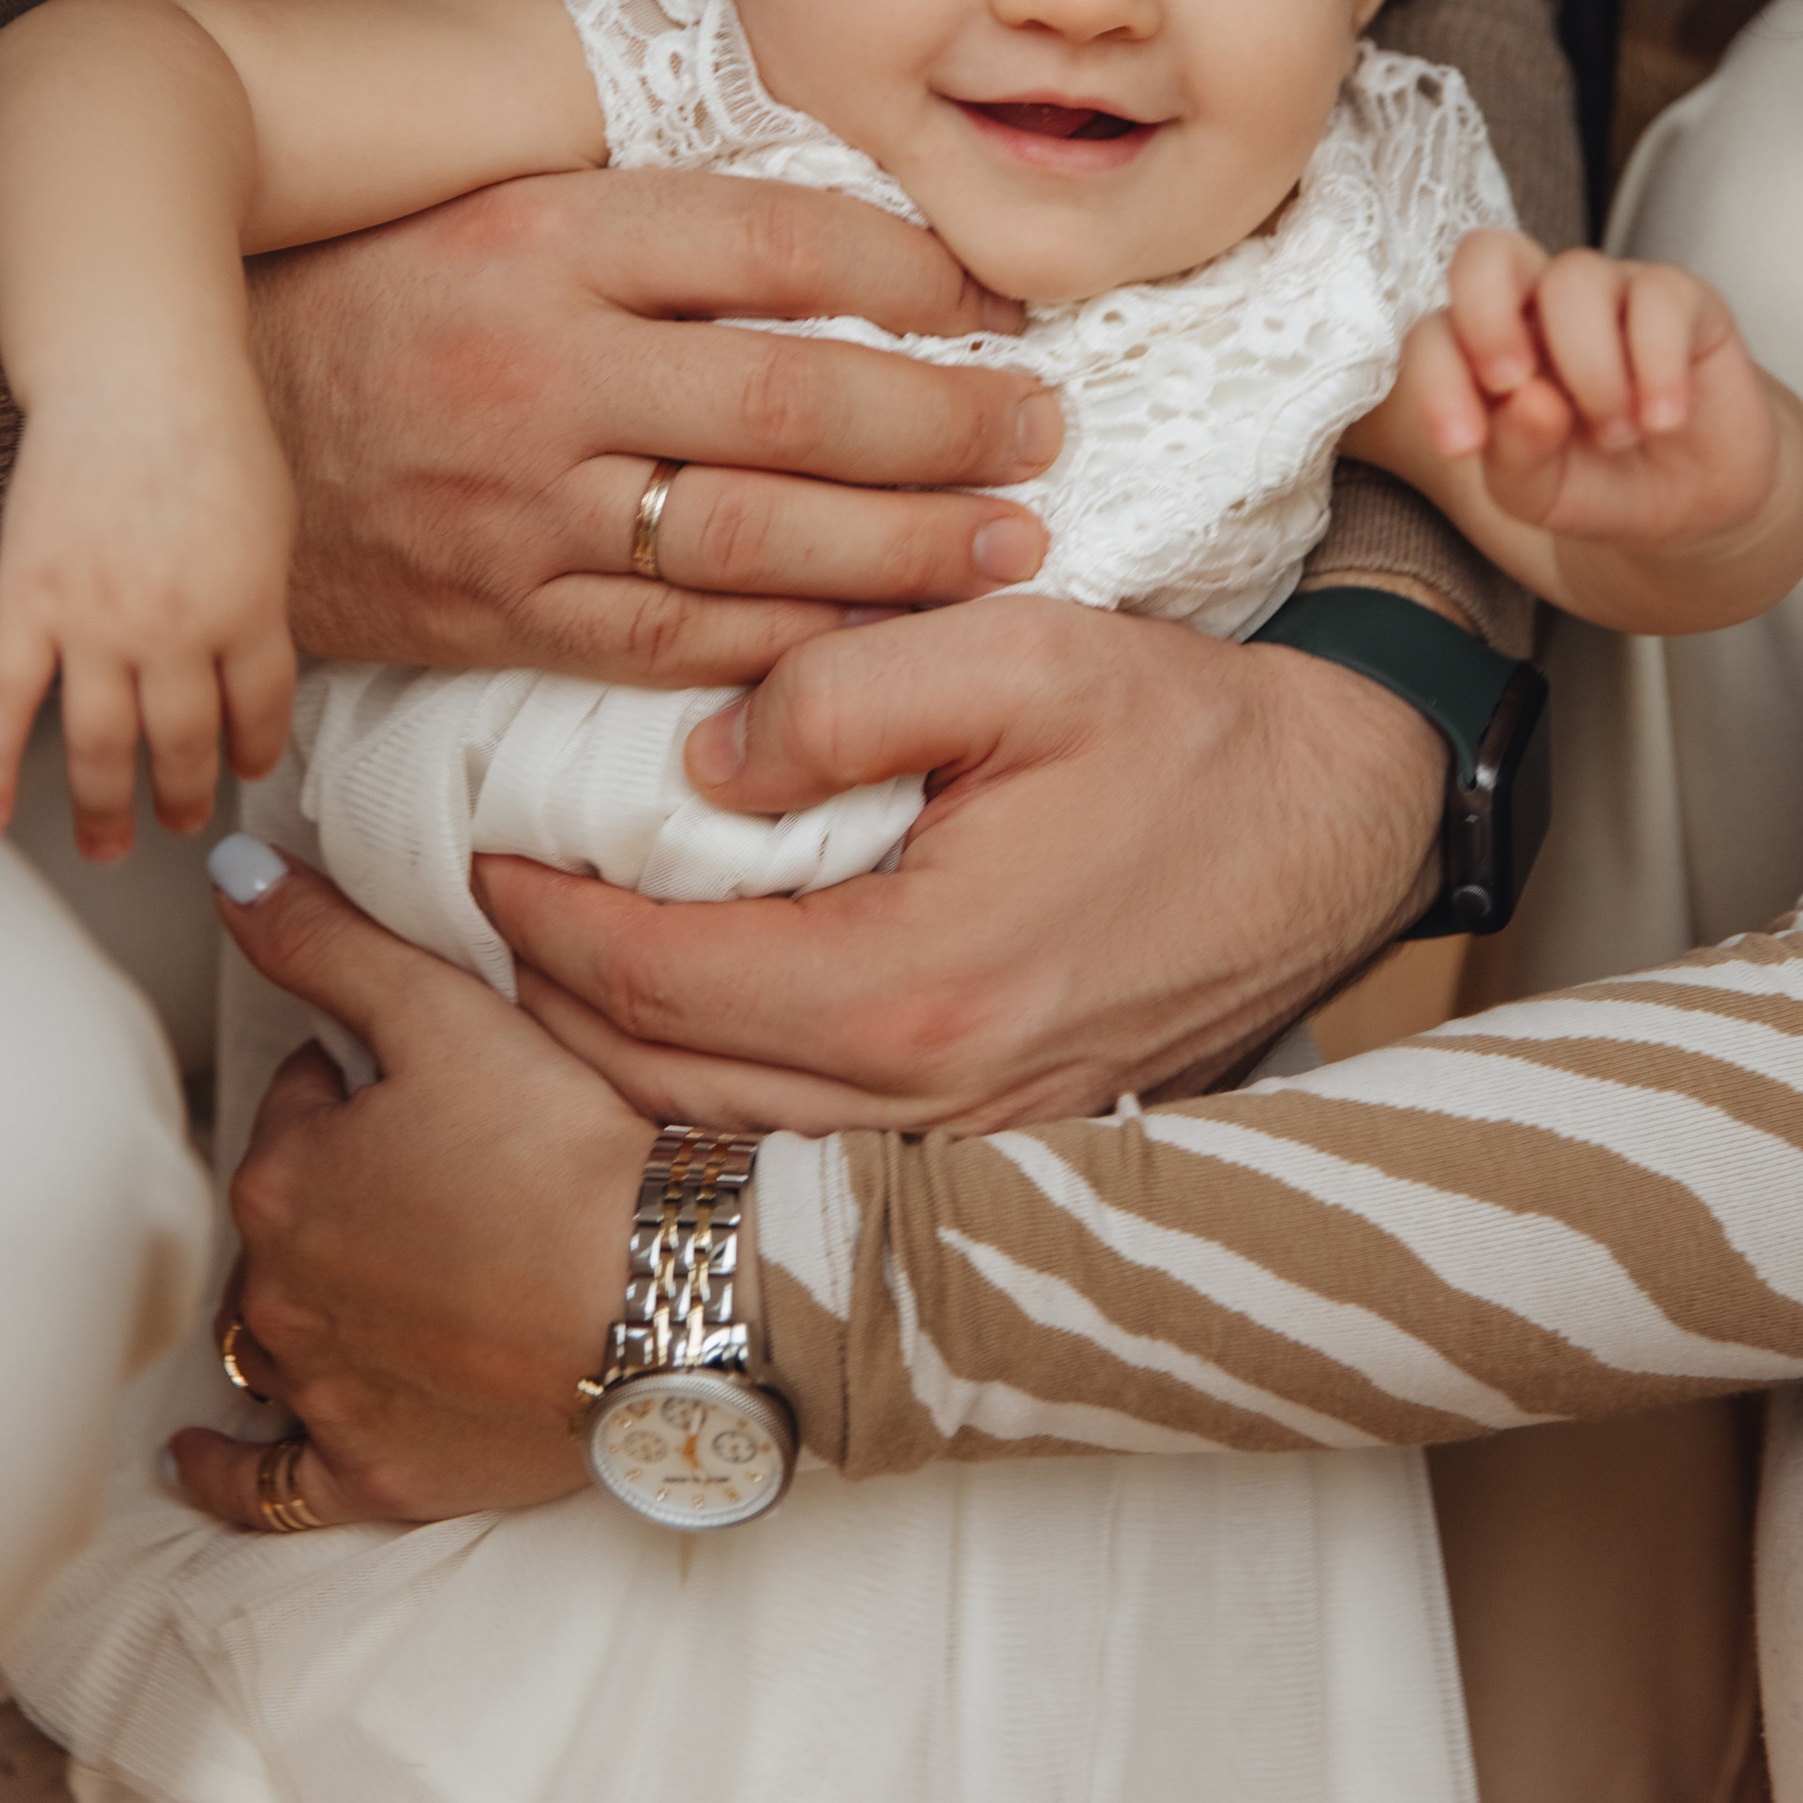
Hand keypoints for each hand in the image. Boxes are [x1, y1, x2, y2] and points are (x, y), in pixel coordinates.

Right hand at [0, 376, 297, 858]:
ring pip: (100, 745)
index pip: (259, 709)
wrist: (136, 375)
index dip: (253, 749)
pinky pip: (7, 706)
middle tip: (182, 821)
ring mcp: (95, 623)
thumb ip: (257, 601)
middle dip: (185, 794)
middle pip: (182, 742)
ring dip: (106, 807)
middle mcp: (174, 631)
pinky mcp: (27, 605)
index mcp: (248, 608)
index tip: (244, 771)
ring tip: (108, 844)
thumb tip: (249, 668)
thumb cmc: (215, 435)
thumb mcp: (272, 523)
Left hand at [173, 849, 646, 1531]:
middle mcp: (281, 1296)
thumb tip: (230, 878)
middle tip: (436, 1166)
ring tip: (368, 1271)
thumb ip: (328, 943)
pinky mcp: (375, 1474)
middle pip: (289, 1215)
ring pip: (276, 1331)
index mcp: (284, 1182)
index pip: (302, 1103)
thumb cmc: (561, 1156)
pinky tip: (202, 1455)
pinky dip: (230, 1467)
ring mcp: (325, 1393)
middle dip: (339, 1184)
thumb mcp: (445, 1014)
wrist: (662, 1303)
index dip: (367, 1080)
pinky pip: (270, 1484)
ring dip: (301, 1296)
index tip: (435, 1081)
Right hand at [247, 170, 1060, 690]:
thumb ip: (660, 214)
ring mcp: (515, 501)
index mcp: (548, 235)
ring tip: (1013, 542)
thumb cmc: (375, 294)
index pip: (773, 241)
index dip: (912, 269)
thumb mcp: (502, 197)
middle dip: (945, 423)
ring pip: (752, 535)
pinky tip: (889, 634)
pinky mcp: (498, 611)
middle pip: (790, 397)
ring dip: (906, 548)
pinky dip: (798, 643)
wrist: (195, 420)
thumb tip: (862, 208)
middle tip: (1045, 432)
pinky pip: (676, 641)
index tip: (996, 297)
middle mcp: (539, 366)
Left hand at [483, 593, 1450, 1132]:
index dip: (537, 919)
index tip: (471, 856)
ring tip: (539, 968)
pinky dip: (705, 1099)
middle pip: (653, 1088)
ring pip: (717, 1141)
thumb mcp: (1022, 650)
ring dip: (606, 1065)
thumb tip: (702, 763)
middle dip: (537, 1007)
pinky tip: (671, 1024)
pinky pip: (799, 1151)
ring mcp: (962, 1148)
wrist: (1337, 823)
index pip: (647, 980)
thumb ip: (844, 690)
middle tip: (465, 919)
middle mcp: (924, 1105)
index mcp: (910, 986)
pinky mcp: (991, 1149)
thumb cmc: (1186, 731)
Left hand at [1363, 230, 1802, 628]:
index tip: (1462, 445)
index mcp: (1485, 348)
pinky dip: (1657, 366)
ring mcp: (1610, 293)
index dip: (1436, 378)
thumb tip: (1527, 401)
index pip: (1435, 332)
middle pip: (1487, 253)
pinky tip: (1664, 419)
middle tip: (1514, 385)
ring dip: (1590, 370)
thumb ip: (1514, 453)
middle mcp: (1539, 306)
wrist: (1689, 506)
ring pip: (1574, 280)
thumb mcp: (1539, 494)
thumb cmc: (1594, 485)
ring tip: (1616, 436)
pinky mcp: (1680, 299)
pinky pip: (1660, 297)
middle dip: (1487, 317)